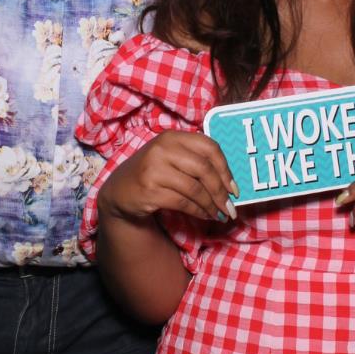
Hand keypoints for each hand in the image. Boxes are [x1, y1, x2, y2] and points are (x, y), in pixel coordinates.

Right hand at [99, 132, 238, 227]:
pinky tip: (205, 216)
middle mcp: (162, 149)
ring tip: (219, 214)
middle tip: (230, 207)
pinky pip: (183, 203)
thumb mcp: (172, 158)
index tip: (234, 188)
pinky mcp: (149, 190)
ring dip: (211, 205)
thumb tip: (230, 184)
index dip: (226, 168)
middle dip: (221, 191)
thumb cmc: (153, 174)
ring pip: (195, 189)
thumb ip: (196, 161)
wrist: (120, 191)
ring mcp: (154, 169)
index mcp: (173, 137)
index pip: (209, 147)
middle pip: (204, 169)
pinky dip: (198, 212)